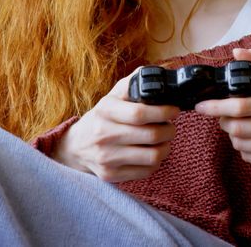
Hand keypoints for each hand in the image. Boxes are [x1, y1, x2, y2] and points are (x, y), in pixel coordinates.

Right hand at [53, 67, 179, 182]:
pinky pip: (146, 172)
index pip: (140, 113)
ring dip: (166, 148)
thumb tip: (155, 74)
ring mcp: (106, 157)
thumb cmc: (102, 117)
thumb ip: (133, 83)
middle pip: (151, 136)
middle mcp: (103, 134)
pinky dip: (155, 163)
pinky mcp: (111, 175)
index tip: (174, 110)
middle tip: (170, 127)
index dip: (163, 112)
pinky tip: (151, 153)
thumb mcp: (113, 96)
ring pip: (152, 157)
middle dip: (169, 130)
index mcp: (105, 110)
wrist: (76, 146)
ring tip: (164, 141)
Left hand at [195, 46, 250, 171]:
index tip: (201, 105)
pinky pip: (247, 156)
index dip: (217, 107)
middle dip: (223, 121)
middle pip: (237, 127)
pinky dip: (243, 148)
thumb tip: (236, 52)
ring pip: (239, 143)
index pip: (241, 106)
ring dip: (232, 135)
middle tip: (223, 117)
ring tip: (241, 127)